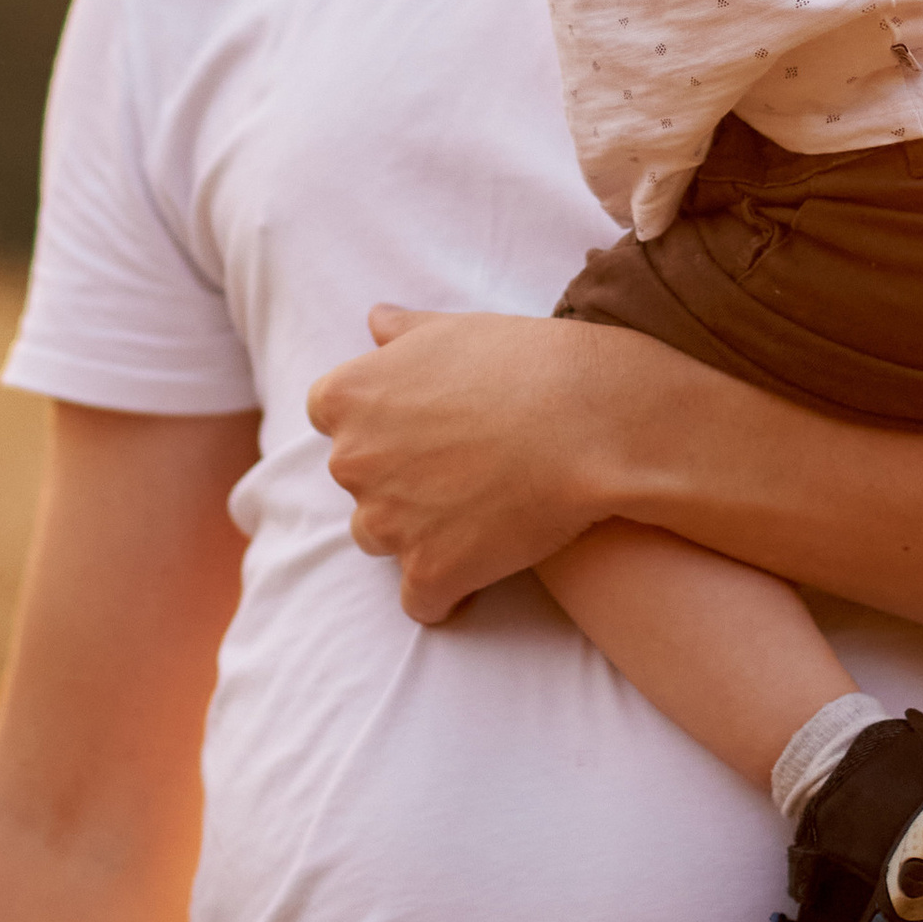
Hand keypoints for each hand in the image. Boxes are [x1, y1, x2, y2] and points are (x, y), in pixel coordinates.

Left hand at [308, 304, 647, 619]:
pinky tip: (485, 567)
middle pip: (360, 481)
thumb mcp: (455, 328)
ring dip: (417, 533)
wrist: (589, 422)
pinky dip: (448, 590)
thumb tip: (375, 322)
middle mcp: (351, 462)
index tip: (425, 426)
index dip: (381, 424)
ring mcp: (387, 523)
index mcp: (345, 398)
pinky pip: (422, 600)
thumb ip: (403, 332)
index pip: (333, 418)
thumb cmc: (526, 364)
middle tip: (464, 466)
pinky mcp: (429, 572)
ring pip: (382, 539)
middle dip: (399, 478)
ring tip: (479, 513)